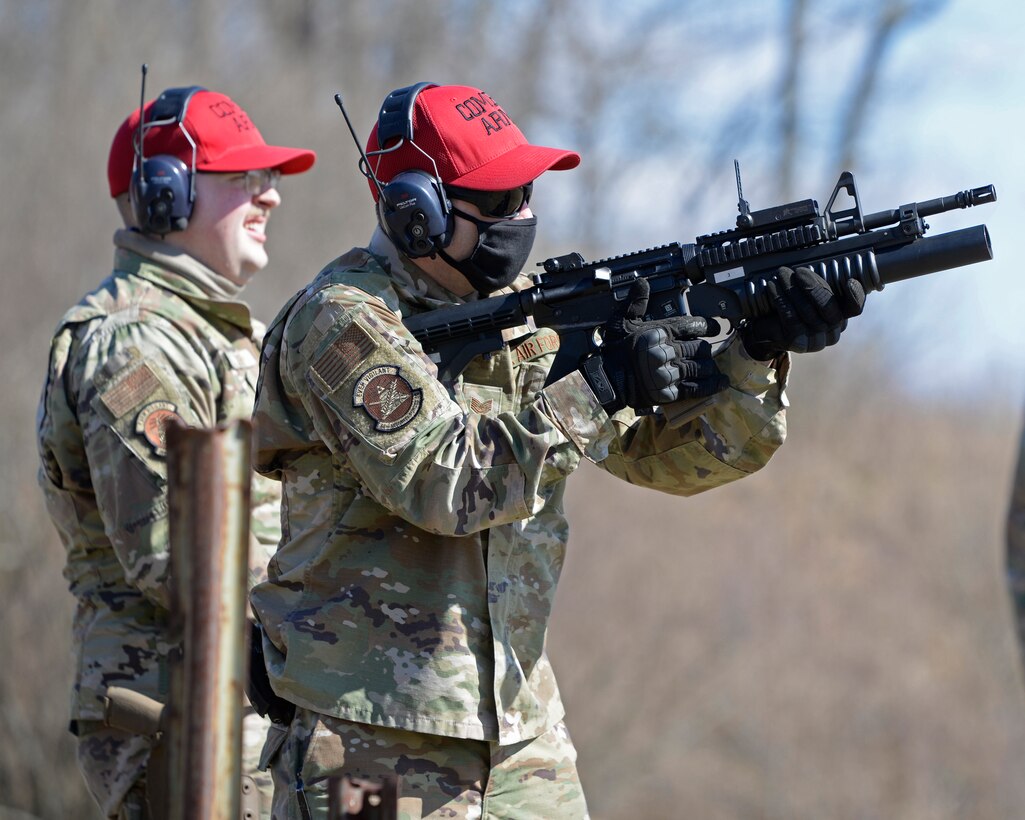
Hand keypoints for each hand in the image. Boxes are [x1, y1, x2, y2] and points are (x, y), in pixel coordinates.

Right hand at [583, 279, 729, 412]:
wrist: (606, 381)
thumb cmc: (613, 352)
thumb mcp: (621, 322)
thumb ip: (635, 303)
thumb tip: (642, 282)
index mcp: (660, 332)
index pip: (692, 325)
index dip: (708, 325)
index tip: (715, 327)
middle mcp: (669, 351)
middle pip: (700, 348)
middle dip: (706, 350)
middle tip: (707, 351)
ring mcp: (671, 372)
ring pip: (702, 367)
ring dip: (709, 367)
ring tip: (712, 368)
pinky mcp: (671, 391)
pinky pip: (698, 388)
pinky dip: (712, 385)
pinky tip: (721, 382)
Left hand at [740, 265, 864, 359]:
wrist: (765, 330)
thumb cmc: (790, 307)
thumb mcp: (806, 295)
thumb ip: (817, 285)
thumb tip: (822, 269)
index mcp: (839, 319)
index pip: (854, 308)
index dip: (855, 295)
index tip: (849, 281)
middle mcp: (831, 334)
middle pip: (829, 309)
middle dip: (813, 286)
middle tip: (798, 271)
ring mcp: (815, 342)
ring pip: (807, 312)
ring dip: (792, 289)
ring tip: (781, 275)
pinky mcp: (796, 344)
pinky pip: (791, 318)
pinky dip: (781, 300)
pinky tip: (773, 287)